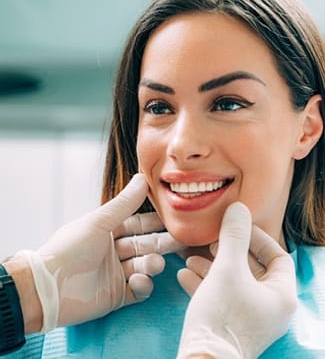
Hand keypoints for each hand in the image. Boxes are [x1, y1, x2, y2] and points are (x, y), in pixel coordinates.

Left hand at [14, 174, 182, 332]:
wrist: (48, 287)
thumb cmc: (70, 248)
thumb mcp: (98, 222)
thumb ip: (124, 203)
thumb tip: (143, 177)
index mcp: (108, 231)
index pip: (138, 224)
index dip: (156, 222)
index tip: (175, 218)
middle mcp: (114, 251)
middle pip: (145, 245)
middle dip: (162, 243)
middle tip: (182, 241)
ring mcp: (116, 274)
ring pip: (144, 266)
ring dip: (152, 264)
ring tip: (154, 264)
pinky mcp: (117, 296)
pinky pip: (138, 290)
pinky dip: (142, 285)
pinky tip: (138, 281)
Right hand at [177, 202, 296, 358]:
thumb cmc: (222, 314)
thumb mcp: (227, 268)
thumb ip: (234, 236)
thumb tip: (238, 208)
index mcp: (280, 295)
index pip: (278, 257)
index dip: (258, 238)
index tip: (237, 228)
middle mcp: (269, 307)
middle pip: (252, 268)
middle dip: (228, 251)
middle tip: (212, 242)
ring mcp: (249, 317)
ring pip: (232, 282)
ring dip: (211, 266)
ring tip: (191, 257)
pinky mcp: (230, 324)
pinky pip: (221, 296)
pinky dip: (205, 283)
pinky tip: (184, 274)